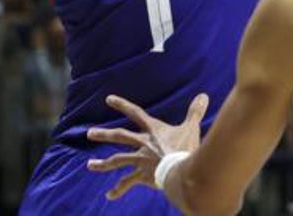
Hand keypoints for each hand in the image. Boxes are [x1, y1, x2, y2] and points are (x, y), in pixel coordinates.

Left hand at [86, 93, 208, 199]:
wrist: (180, 169)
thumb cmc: (186, 147)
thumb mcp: (191, 127)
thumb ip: (195, 112)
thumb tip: (203, 95)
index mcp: (153, 130)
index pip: (135, 113)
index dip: (122, 105)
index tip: (108, 99)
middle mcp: (142, 144)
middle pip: (119, 137)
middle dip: (104, 135)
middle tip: (89, 134)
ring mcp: (140, 160)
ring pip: (117, 160)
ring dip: (102, 163)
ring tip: (90, 165)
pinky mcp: (141, 175)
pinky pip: (127, 183)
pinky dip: (118, 189)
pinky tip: (109, 195)